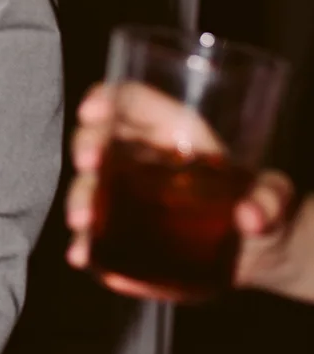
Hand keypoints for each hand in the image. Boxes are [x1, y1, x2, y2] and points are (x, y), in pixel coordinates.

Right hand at [64, 80, 305, 299]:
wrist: (257, 251)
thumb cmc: (263, 203)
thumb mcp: (273, 195)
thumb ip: (270, 199)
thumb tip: (251, 217)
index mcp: (175, 132)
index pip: (132, 101)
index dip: (107, 98)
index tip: (92, 113)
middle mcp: (143, 157)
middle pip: (101, 136)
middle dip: (87, 146)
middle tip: (90, 167)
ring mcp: (130, 194)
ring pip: (92, 184)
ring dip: (81, 197)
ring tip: (82, 222)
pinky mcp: (127, 230)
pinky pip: (97, 231)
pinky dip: (85, 242)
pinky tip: (83, 255)